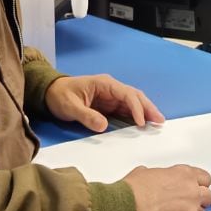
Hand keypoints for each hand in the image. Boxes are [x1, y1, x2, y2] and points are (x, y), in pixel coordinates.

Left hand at [45, 74, 163, 133]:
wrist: (50, 93)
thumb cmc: (59, 96)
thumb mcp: (69, 106)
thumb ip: (86, 115)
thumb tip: (104, 126)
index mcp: (104, 84)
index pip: (126, 94)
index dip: (136, 108)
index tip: (142, 122)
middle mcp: (111, 88)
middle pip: (135, 96)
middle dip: (148, 108)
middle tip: (160, 121)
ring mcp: (111, 97)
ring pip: (133, 103)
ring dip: (145, 112)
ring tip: (157, 123)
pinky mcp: (109, 105)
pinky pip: (126, 110)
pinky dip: (136, 116)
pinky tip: (144, 124)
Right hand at [124, 164, 210, 210]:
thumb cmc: (129, 194)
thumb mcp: (143, 173)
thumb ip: (159, 176)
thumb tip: (155, 181)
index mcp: (183, 175)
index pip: (204, 178)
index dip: (197, 185)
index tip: (192, 189)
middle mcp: (191, 193)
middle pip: (207, 197)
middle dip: (198, 201)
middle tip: (184, 205)